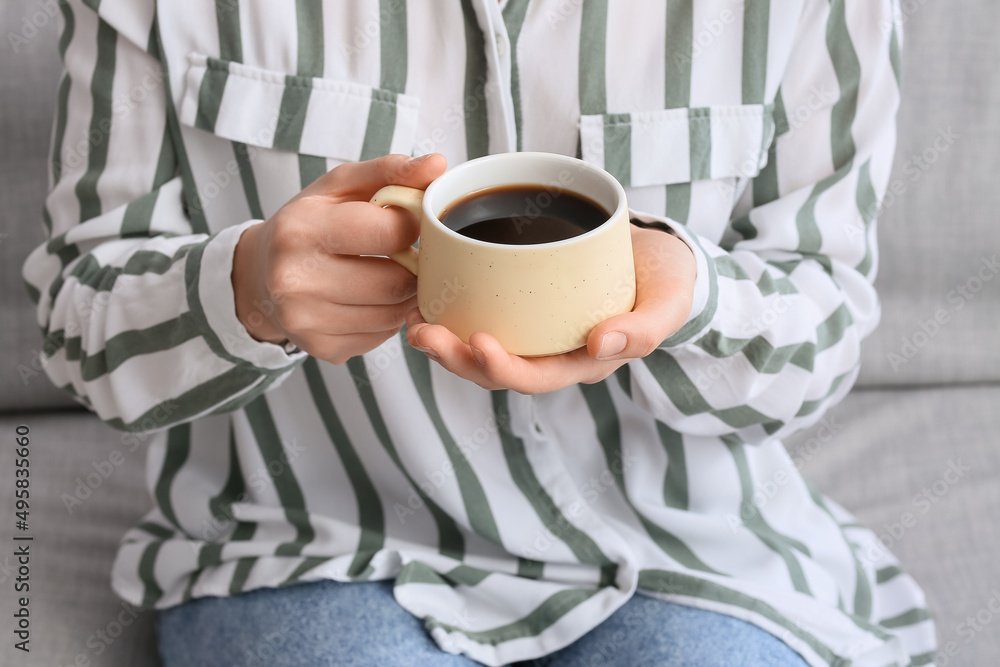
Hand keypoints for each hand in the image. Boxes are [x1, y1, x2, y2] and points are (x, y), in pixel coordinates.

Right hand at [232, 153, 447, 363]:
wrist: (259, 274)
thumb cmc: (310, 223)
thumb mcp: (340, 187)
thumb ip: (391, 171)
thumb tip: (438, 164)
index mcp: (301, 230)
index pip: (389, 232)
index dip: (412, 226)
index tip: (407, 222)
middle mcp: (295, 279)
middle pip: (396, 282)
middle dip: (412, 267)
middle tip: (406, 254)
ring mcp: (306, 320)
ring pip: (394, 314)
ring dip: (404, 295)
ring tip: (390, 274)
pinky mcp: (322, 348)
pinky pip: (381, 336)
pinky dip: (386, 318)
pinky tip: (370, 299)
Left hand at [406, 224, 696, 393]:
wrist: (662, 255)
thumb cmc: (667, 279)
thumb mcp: (670, 300)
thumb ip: (646, 327)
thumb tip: (602, 343)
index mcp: (583, 361)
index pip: (537, 377)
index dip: (503, 367)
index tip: (476, 340)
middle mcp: (553, 352)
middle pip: (497, 368)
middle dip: (456, 357)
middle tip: (422, 332)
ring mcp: (536, 330)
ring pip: (483, 347)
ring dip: (445, 340)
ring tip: (413, 320)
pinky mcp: (524, 303)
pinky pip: (485, 315)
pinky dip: (454, 311)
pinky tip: (428, 295)